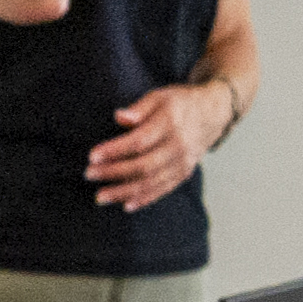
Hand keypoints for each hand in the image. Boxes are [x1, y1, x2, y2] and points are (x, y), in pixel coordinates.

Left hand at [88, 80, 234, 211]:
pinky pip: (163, 189)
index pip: (139, 141)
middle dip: (114, 173)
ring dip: (124, 192)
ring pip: (152, 182)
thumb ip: (139, 108)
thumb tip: (119, 117)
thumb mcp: (160, 96)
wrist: (213, 112)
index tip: (92, 156)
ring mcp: (183, 161)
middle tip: (89, 175)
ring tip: (100, 197)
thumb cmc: (179, 103)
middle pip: (143, 165)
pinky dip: (145, 199)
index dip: (114, 150)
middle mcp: (178, 145)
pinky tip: (125, 205)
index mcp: (170, 123)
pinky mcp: (184, 172)